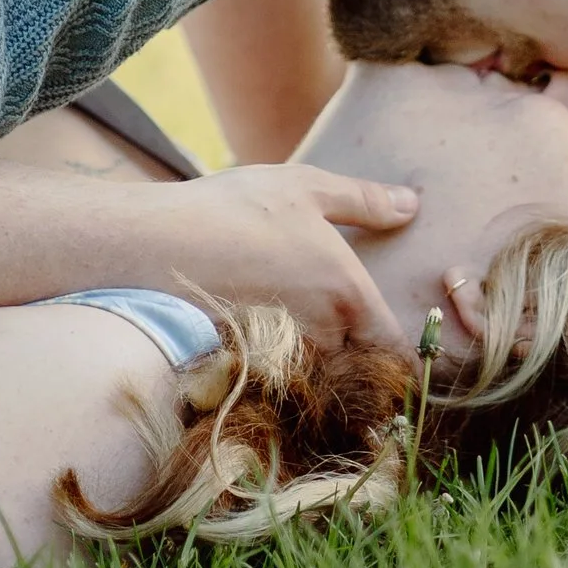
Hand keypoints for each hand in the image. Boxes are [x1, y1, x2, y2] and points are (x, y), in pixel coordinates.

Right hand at [141, 162, 415, 351]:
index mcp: (348, 294)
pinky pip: (282, 381)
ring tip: (301, 336)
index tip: (397, 348)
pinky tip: (265, 343)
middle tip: (344, 334)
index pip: (397, 348)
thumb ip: (364, 200)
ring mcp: (285, 359)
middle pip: (359, 365)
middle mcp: (324, 336)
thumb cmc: (234, 209)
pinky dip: (283, 372)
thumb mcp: (305, 187)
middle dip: (358, 356)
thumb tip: (412, 205)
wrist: (155, 245)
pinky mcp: (250, 371)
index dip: (403, 352)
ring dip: (321, 365)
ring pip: (320, 375)